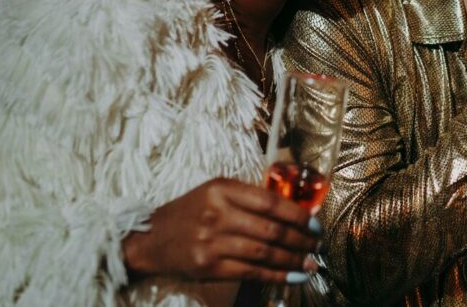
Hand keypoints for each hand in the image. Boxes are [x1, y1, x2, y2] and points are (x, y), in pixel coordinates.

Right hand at [122, 178, 320, 283]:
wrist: (149, 239)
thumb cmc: (189, 212)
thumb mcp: (215, 193)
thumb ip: (250, 198)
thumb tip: (296, 211)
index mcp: (222, 189)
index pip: (271, 202)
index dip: (298, 215)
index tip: (316, 224)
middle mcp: (217, 214)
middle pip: (270, 229)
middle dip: (300, 240)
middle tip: (317, 246)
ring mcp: (211, 241)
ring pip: (263, 252)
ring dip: (292, 260)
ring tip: (309, 264)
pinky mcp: (207, 266)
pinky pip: (249, 271)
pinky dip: (274, 275)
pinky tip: (291, 276)